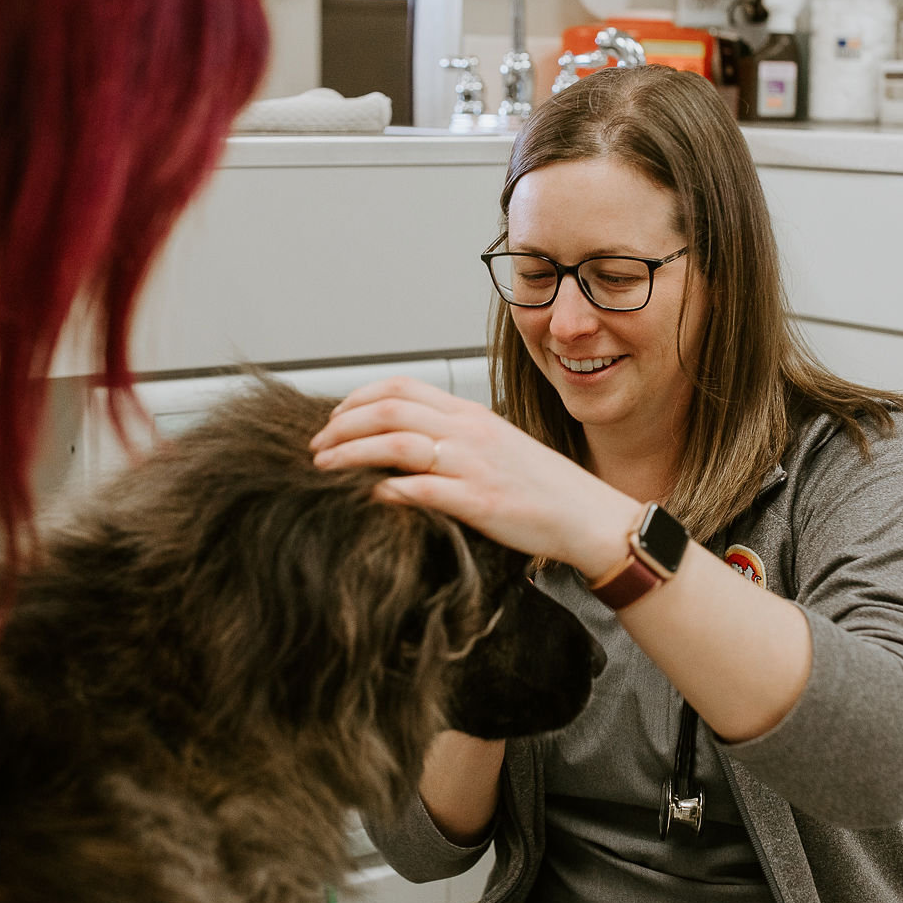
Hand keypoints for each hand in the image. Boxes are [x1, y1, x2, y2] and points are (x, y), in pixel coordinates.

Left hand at [309, 376, 638, 578]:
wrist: (586, 515)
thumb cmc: (540, 487)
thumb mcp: (493, 446)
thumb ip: (451, 438)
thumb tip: (401, 443)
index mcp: (470, 414)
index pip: (401, 388)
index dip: (358, 398)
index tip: (333, 419)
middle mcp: (468, 431)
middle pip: (389, 410)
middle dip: (341, 426)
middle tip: (316, 446)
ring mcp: (473, 464)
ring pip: (396, 443)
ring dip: (351, 454)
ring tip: (324, 468)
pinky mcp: (478, 500)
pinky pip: (421, 489)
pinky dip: (387, 490)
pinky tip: (368, 496)